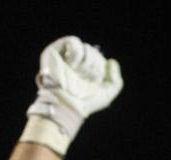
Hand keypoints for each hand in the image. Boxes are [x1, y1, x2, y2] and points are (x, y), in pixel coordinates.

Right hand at [22, 36, 122, 154]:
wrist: (67, 106)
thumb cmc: (85, 103)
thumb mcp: (107, 94)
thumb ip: (116, 80)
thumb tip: (111, 61)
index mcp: (87, 68)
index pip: (100, 58)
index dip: (101, 70)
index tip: (94, 82)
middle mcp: (76, 60)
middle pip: (94, 52)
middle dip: (93, 69)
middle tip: (84, 79)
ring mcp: (65, 54)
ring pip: (86, 47)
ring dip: (86, 64)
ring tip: (78, 74)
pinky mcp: (54, 51)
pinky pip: (73, 42)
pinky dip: (77, 55)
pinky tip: (72, 66)